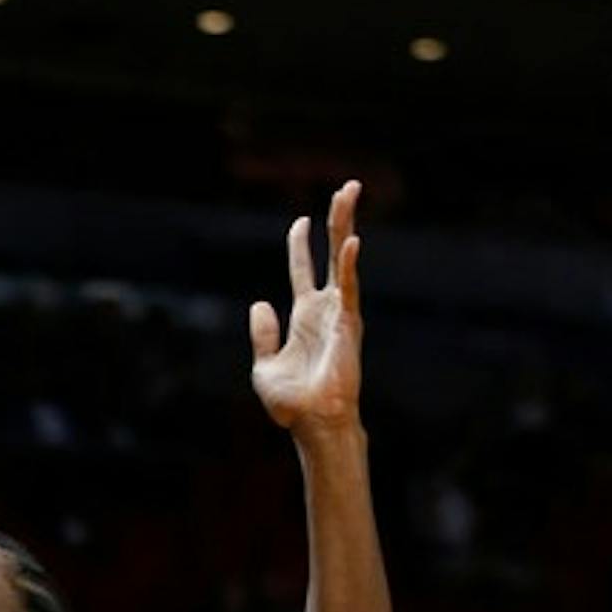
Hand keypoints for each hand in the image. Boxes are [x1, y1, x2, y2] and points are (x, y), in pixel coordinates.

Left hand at [253, 180, 363, 433]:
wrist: (311, 423)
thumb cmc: (292, 402)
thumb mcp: (264, 365)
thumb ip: (263, 334)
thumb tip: (260, 303)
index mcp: (304, 317)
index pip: (302, 271)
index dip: (300, 245)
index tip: (299, 220)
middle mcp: (325, 309)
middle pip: (330, 255)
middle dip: (336, 221)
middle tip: (346, 188)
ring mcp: (339, 314)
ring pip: (344, 261)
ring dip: (346, 226)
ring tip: (349, 193)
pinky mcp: (348, 326)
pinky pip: (349, 290)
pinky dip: (348, 266)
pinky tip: (351, 242)